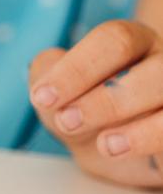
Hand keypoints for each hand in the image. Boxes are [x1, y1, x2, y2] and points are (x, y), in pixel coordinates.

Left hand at [29, 19, 162, 187]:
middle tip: (67, 121)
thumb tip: (46, 80)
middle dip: (106, 100)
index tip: (43, 97)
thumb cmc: (84, 109)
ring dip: (140, 131)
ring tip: (105, 145)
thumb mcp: (58, 92)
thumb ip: (46, 75)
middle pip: (154, 72)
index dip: (77, 69)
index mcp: (132, 42)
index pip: (114, 40)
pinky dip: (152, 145)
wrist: (111, 150)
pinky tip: (122, 153)